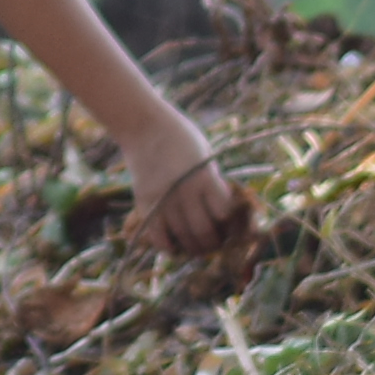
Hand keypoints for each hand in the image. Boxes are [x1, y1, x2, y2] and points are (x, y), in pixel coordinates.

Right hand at [125, 120, 251, 261]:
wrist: (144, 125)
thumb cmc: (181, 137)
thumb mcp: (205, 156)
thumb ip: (212, 182)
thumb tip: (222, 213)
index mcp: (205, 176)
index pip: (224, 213)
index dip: (230, 224)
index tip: (231, 229)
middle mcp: (185, 189)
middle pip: (204, 229)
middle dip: (212, 243)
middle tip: (215, 245)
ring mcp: (163, 197)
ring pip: (182, 234)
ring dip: (193, 248)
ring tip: (198, 249)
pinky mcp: (144, 200)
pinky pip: (156, 233)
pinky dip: (166, 246)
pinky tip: (174, 249)